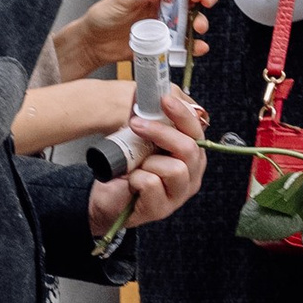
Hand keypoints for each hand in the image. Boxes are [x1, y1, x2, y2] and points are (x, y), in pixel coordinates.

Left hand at [53, 0, 210, 81]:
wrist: (93, 44)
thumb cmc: (103, 16)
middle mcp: (165, 7)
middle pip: (194, 2)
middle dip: (204, 3)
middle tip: (202, 8)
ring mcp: (166, 26)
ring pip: (192, 23)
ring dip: (201, 25)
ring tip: (197, 30)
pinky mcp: (164, 44)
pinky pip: (184, 45)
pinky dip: (195, 47)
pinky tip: (197, 48)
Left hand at [89, 94, 205, 235]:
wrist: (106, 198)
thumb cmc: (128, 170)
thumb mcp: (140, 141)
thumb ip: (149, 122)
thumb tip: (146, 94)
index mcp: (192, 155)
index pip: (196, 129)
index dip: (182, 113)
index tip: (164, 100)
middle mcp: (192, 174)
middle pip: (189, 147)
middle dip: (161, 133)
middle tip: (136, 124)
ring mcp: (179, 194)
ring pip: (174, 168)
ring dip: (148, 162)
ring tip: (137, 166)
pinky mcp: (162, 208)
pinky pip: (151, 183)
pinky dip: (136, 179)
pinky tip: (132, 182)